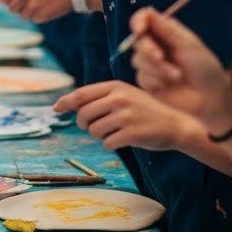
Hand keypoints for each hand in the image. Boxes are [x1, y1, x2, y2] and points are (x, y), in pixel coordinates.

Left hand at [0, 0, 72, 22]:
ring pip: (22, 15)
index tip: (9, 1)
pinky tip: (47, 7)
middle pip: (11, 8)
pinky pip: (32, 19)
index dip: (5, 0)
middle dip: (17, 7)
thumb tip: (6, 1)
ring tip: (40, 3)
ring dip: (28, 12)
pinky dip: (37, 15)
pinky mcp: (39, 16)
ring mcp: (31, 6)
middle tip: (28, 3)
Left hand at [54, 80, 194, 151]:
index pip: (82, 94)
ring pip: (94, 131)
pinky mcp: (132, 133)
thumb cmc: (145, 111)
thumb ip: (101, 98)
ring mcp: (126, 115)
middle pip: (84, 115)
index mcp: (115, 86)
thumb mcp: (125, 95)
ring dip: (100, 135)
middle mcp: (119, 98)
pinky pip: (107, 143)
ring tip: (114, 132)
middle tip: (93, 127)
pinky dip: (111, 144)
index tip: (55, 108)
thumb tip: (71, 105)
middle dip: (84, 124)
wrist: (175, 124)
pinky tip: (123, 139)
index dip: (66, 102)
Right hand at [129, 7, 231, 132]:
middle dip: (148, 49)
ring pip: (137, 60)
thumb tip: (148, 11)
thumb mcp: (189, 45)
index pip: (143, 18)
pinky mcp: (148, 81)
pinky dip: (155, 80)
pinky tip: (169, 85)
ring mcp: (150, 63)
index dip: (138, 21)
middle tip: (160, 57)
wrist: (209, 97)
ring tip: (177, 76)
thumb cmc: (204, 67)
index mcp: (165, 30)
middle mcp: (155, 44)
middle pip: (137, 40)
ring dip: (157, 68)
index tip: (139, 30)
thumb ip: (167, 30)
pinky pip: (141, 77)